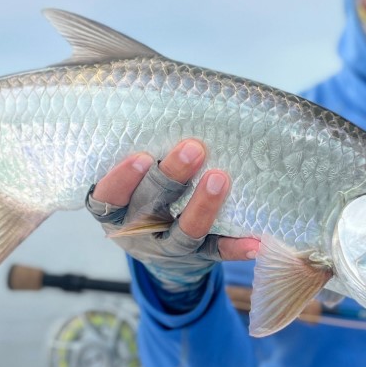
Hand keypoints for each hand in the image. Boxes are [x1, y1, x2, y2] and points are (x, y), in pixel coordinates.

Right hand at [87, 139, 258, 301]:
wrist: (162, 251)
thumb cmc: (146, 198)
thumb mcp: (134, 182)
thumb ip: (147, 156)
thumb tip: (177, 110)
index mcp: (115, 210)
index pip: (109, 197)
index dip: (123, 180)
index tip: (142, 157)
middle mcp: (138, 231)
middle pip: (150, 206)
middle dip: (171, 177)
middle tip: (194, 149)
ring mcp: (168, 248)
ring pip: (184, 233)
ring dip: (203, 206)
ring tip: (220, 178)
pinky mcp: (198, 257)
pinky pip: (217, 252)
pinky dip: (236, 247)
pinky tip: (255, 242)